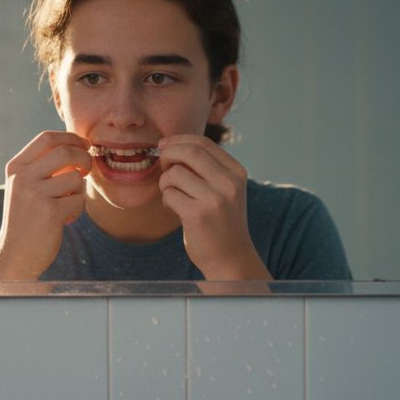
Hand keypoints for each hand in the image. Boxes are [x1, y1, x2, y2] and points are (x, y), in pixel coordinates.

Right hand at [0, 131, 90, 280]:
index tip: (84, 145)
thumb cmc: (27, 218)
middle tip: (87, 169)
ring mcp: (35, 195)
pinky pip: (79, 200)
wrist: (16, 254)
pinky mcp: (50, 213)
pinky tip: (66, 218)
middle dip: (84, 158)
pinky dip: (78, 209)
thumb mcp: (25, 186)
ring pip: (76, 177)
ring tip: (69, 202)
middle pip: (65, 151)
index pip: (47, 138)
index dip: (71, 138)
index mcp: (16, 167)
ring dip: (80, 189)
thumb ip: (43, 166)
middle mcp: (23, 178)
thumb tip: (78, 146)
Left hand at [157, 135, 269, 279]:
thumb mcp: (225, 190)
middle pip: (189, 152)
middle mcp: (229, 183)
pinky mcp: (198, 215)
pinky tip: (174, 209)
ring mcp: (215, 199)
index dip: (178, 140)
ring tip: (172, 195)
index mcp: (237, 172)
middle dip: (168, 154)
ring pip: (176, 174)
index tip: (164, 146)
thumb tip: (170, 145)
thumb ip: (206, 168)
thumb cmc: (221, 222)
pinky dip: (166, 199)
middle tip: (162, 166)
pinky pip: (170, 194)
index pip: (204, 143)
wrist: (230, 259)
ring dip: (165, 182)